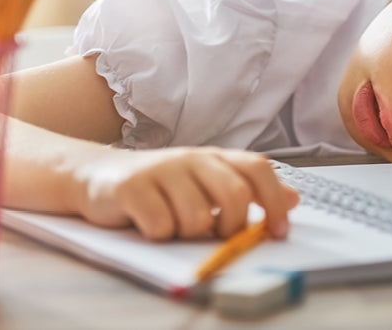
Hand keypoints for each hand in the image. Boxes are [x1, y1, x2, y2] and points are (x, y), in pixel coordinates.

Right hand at [71, 146, 299, 240]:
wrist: (96, 175)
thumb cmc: (160, 186)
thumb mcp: (207, 183)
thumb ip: (248, 189)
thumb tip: (294, 198)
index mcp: (215, 157)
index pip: (258, 169)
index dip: (274, 201)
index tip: (279, 231)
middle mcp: (192, 158)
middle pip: (235, 194)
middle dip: (232, 225)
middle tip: (218, 234)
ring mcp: (162, 170)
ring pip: (197, 218)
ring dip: (188, 233)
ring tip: (174, 223)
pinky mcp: (132, 187)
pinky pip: (161, 227)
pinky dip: (158, 235)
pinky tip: (149, 224)